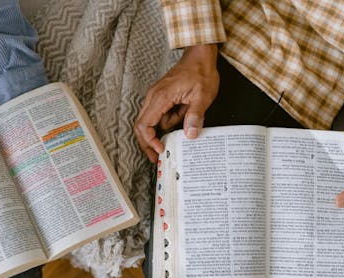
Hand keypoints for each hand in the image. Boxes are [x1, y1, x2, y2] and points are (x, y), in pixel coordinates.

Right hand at [135, 44, 219, 161]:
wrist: (200, 55)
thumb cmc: (201, 71)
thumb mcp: (202, 96)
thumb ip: (194, 116)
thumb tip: (190, 135)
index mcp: (160, 97)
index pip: (144, 124)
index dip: (149, 141)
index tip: (160, 149)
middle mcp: (153, 97)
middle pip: (141, 125)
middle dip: (147, 142)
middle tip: (156, 156)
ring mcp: (156, 96)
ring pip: (150, 121)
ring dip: (164, 129)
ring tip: (184, 121)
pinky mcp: (161, 97)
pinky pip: (159, 114)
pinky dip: (169, 120)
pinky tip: (183, 114)